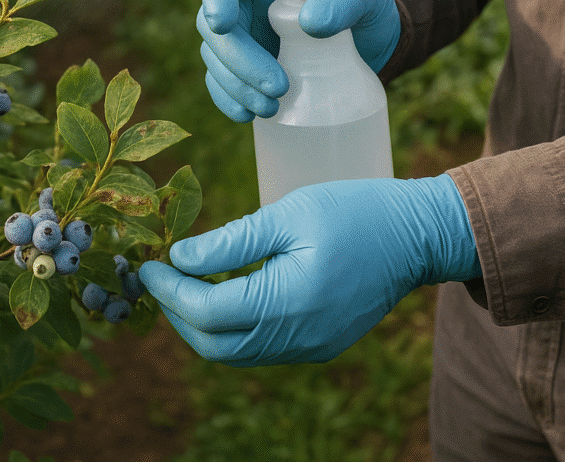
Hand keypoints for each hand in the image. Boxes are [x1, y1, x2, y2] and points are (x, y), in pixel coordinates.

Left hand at [139, 174, 480, 366]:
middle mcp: (298, 337)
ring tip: (184, 285)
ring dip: (201, 324)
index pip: (207, 311)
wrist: (416, 235)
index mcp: (289, 302)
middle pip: (214, 345)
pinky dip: (231, 327)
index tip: (148, 266)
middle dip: (177, 314)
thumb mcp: (289, 213)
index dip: (170, 291)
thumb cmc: (354, 212)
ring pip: (235, 353)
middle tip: (160, 278)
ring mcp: (310, 346)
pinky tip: (224, 293)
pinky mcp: (319, 343)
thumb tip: (180, 257)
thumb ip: (232, 240)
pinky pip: (261, 348)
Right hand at [198, 0, 400, 122]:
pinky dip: (229, 100)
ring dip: (235, 85)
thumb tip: (310, 22)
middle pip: (214, 24)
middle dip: (237, 58)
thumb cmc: (367, 8)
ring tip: (271, 108)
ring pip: (215, 56)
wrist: (368, 46)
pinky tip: (247, 115)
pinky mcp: (244, 66)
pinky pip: (221, 82)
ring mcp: (243, 34)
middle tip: (276, 86)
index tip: (224, 24)